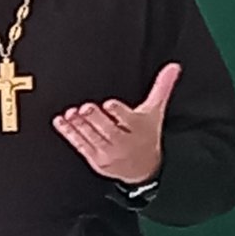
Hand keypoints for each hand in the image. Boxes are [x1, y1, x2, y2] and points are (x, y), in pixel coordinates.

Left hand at [53, 62, 181, 184]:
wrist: (144, 169)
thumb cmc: (146, 134)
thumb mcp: (155, 111)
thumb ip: (162, 87)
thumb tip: (173, 66)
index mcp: (139, 128)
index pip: (129, 120)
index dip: (118, 112)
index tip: (109, 103)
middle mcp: (124, 142)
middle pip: (109, 130)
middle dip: (96, 119)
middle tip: (86, 107)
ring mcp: (108, 152)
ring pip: (93, 138)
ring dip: (80, 126)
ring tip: (71, 114)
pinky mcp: (95, 159)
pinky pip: (80, 145)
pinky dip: (69, 133)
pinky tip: (60, 122)